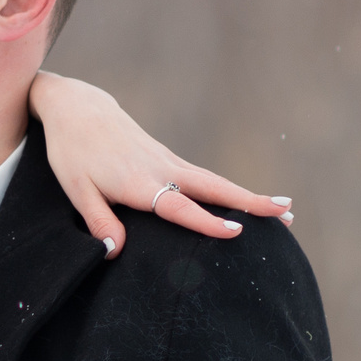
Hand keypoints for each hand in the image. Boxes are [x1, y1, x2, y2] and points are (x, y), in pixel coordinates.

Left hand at [29, 71, 292, 258]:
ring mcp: (169, 162)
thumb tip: (114, 251)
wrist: (78, 108)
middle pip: (214, 189)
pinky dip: (230, 191)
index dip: (206, 222)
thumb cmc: (72, 151)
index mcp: (140, 181)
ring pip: (216, 183)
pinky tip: (245, 203)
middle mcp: (162, 169)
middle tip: (287, 215)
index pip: (179, 206)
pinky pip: (206, 179)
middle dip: (251, 203)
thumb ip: (97, 220)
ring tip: (284, 212)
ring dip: (249, 197)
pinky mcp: (169, 159)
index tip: (237, 233)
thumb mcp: (76, 189)